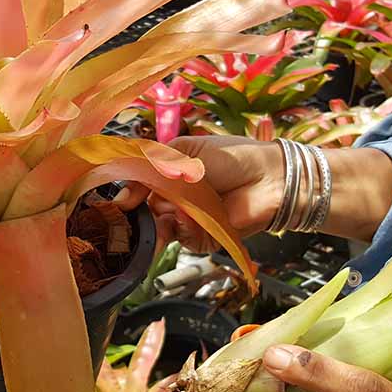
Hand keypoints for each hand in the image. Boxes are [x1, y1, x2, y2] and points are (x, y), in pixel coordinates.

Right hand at [115, 136, 391, 252]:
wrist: (271, 179)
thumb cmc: (232, 157)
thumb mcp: (187, 151)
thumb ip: (155, 166)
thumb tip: (123, 192)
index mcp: (170, 172)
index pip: (138, 186)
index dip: (128, 195)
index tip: (121, 203)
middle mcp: (176, 197)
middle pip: (146, 213)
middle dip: (145, 214)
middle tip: (144, 211)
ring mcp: (190, 219)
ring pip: (163, 230)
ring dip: (168, 223)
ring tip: (181, 212)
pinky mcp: (204, 237)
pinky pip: (185, 241)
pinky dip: (188, 232)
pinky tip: (196, 220)